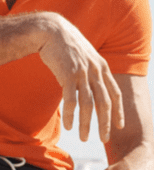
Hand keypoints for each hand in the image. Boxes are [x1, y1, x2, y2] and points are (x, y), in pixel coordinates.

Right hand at [38, 14, 123, 142]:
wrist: (51, 30)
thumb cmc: (65, 45)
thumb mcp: (84, 57)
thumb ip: (89, 72)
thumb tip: (87, 89)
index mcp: (102, 67)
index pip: (115, 94)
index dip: (118, 112)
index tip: (119, 126)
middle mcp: (95, 71)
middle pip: (105, 103)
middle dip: (105, 123)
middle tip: (104, 139)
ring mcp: (82, 73)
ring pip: (88, 104)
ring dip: (87, 124)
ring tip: (84, 138)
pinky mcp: (68, 74)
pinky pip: (70, 100)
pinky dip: (70, 115)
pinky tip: (68, 126)